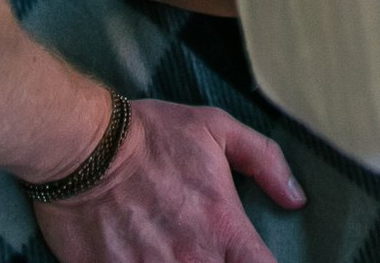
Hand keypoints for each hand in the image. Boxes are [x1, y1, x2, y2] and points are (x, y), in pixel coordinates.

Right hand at [33, 98, 303, 262]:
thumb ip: (264, 161)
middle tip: (206, 248)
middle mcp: (194, 261)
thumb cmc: (152, 135)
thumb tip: (295, 198)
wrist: (84, 146)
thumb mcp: (216, 129)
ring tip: (172, 250)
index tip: (251, 257)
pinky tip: (143, 256)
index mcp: (224, 230)